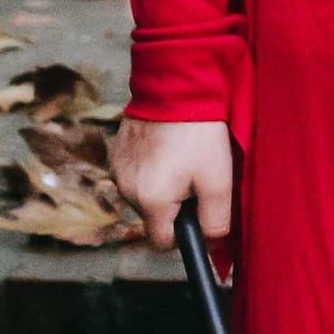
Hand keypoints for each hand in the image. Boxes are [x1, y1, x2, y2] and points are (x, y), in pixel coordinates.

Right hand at [111, 116, 232, 251]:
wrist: (176, 86)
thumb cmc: (200, 135)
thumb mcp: (218, 181)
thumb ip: (216, 222)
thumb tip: (212, 247)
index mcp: (150, 202)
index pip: (162, 244)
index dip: (183, 236)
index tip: (199, 214)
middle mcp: (126, 190)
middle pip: (153, 217)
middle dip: (175, 205)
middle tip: (196, 176)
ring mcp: (117, 169)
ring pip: (144, 195)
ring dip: (162, 185)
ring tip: (182, 156)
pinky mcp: (115, 152)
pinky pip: (135, 173)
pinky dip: (151, 167)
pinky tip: (167, 146)